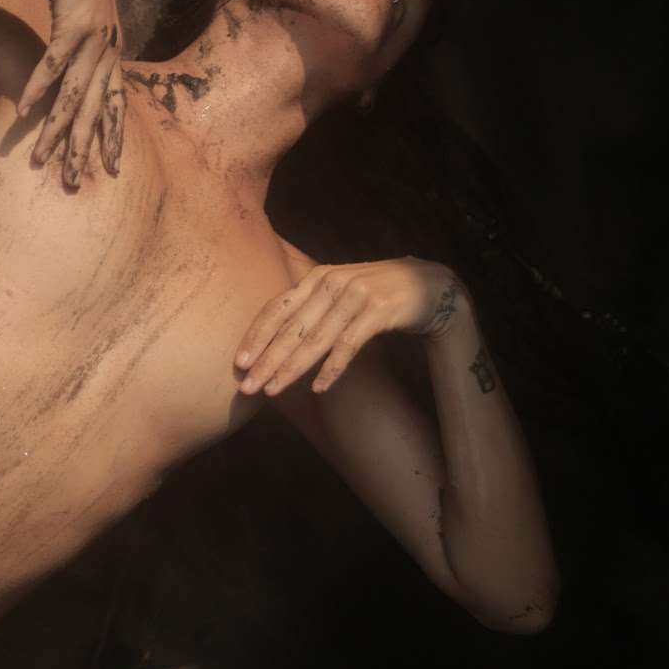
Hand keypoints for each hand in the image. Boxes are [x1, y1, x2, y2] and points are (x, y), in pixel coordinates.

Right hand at [19, 0, 126, 186]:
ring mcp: (96, 36)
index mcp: (112, 48)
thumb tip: (67, 66)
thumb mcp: (79, 15)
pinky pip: (55, 64)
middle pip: (97, 108)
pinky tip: (26, 113)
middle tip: (76, 182)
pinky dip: (40, 88)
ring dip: (58, 128)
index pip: (115, 101)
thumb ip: (75, 43)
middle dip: (86, 147)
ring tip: (43, 158)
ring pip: (77, 93)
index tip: (110, 166)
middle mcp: (109, 47)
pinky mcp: (76, 21)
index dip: (112, 134)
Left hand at [235, 256, 462, 395]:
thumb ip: (312, 307)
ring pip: (315, 339)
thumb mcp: (341, 292)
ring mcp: (355, 295)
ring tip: (273, 391)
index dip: (256, 336)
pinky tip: (319, 388)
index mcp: (317, 277)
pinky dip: (332, 368)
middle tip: (247, 387)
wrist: (430, 285)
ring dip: (292, 368)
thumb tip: (277, 340)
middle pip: (291, 327)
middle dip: (266, 360)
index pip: (277, 308)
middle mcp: (332, 282)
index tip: (239, 363)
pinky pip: (348, 345)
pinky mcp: (378, 310)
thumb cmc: (378, 294)